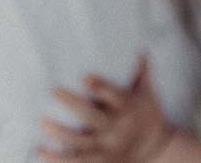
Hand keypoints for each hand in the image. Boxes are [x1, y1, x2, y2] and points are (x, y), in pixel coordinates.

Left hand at [39, 55, 176, 162]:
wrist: (159, 150)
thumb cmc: (148, 116)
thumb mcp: (147, 94)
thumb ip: (141, 73)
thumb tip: (142, 49)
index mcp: (127, 107)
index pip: (114, 96)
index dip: (100, 87)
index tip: (84, 78)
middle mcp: (117, 128)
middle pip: (92, 117)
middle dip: (73, 104)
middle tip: (54, 91)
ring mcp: (107, 147)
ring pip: (81, 142)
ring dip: (61, 133)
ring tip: (43, 122)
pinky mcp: (101, 161)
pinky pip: (77, 160)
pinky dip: (59, 158)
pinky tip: (41, 151)